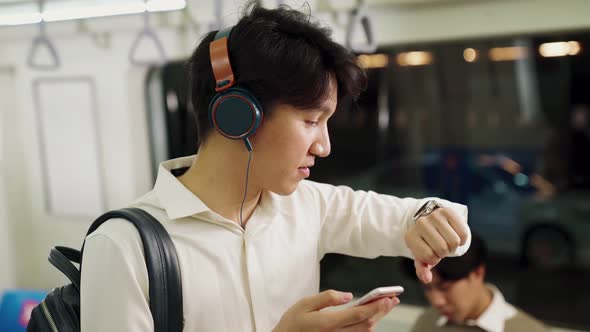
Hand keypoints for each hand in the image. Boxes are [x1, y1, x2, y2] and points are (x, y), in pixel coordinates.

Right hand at [273, 290, 398, 331]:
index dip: (377, 306)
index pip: (359, 314)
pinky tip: (370, 318)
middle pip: (366, 324)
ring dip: (376, 318)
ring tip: (384, 306)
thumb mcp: (304, 304)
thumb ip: (327, 298)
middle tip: (393, 299)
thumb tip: (347, 295)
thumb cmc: (292, 324)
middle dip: (382, 311)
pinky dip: (366, 326)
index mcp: (329, 322)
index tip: (389, 298)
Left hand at [404, 207, 468, 282]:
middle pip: (443, 249)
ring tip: (447, 240)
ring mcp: (434, 216)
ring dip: (453, 246)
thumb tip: (426, 279)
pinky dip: (463, 239)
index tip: (431, 252)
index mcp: (410, 236)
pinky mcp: (447, 211)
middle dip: (445, 252)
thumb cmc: (426, 241)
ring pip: (454, 241)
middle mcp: (420, 224)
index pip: (429, 257)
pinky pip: (463, 232)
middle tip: (441, 246)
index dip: (434, 259)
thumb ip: (422, 268)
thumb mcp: (422, 255)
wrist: (430, 219)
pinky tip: (456, 235)